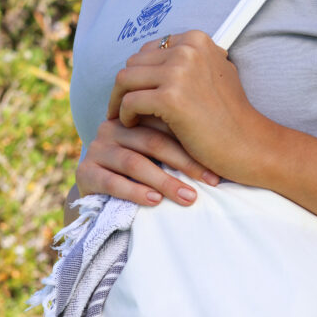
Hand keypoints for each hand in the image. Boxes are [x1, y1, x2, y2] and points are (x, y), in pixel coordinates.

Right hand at [75, 117, 220, 206]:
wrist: (103, 195)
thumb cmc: (145, 173)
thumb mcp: (164, 154)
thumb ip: (184, 138)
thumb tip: (231, 144)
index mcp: (134, 115)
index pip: (166, 123)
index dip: (194, 142)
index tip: (219, 164)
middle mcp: (112, 127)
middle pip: (152, 141)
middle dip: (185, 163)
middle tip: (211, 181)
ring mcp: (96, 148)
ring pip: (134, 162)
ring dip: (164, 181)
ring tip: (189, 197)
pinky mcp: (85, 172)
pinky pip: (112, 182)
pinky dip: (135, 192)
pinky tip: (155, 201)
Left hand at [106, 30, 271, 183]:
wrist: (249, 144)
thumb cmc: (231, 116)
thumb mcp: (215, 74)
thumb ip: (189, 62)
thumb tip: (155, 56)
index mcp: (196, 39)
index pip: (150, 49)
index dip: (140, 73)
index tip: (137, 92)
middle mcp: (188, 49)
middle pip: (134, 62)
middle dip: (126, 86)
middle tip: (124, 107)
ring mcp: (179, 72)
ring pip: (126, 79)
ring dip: (119, 99)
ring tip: (123, 116)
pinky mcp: (171, 98)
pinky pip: (129, 101)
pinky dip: (124, 115)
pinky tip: (130, 125)